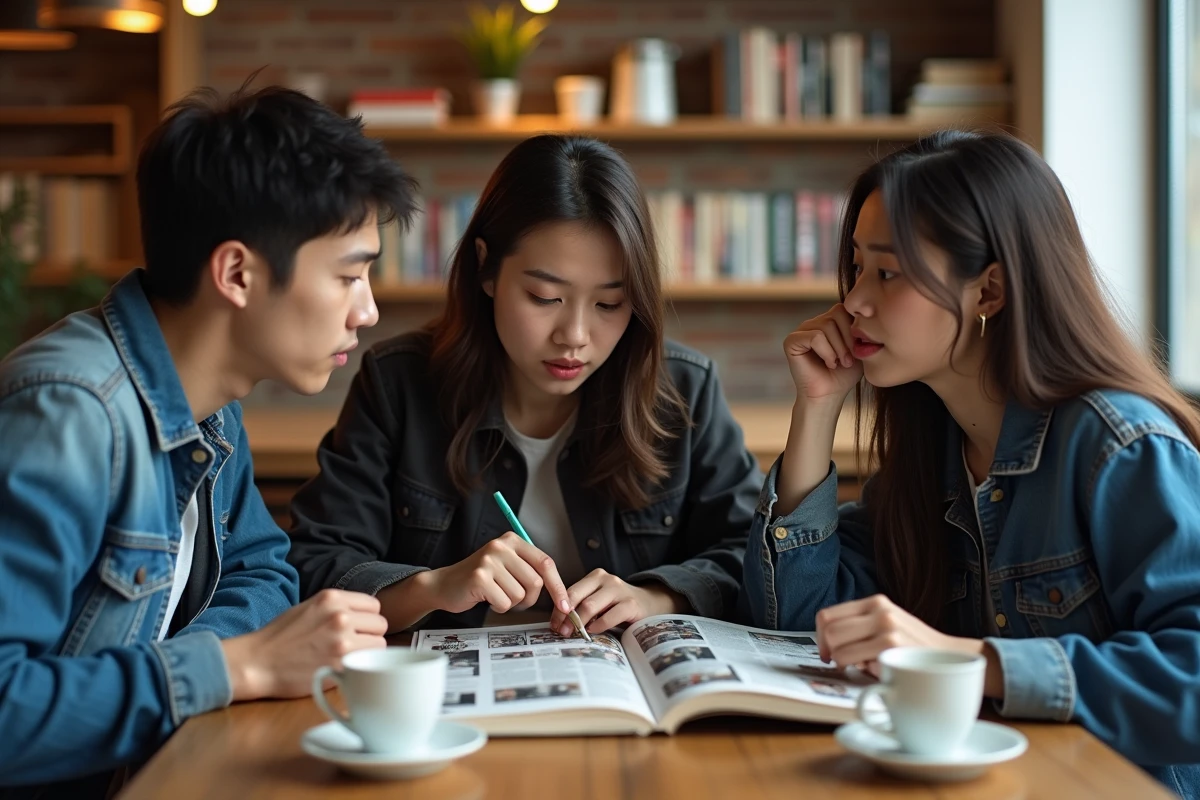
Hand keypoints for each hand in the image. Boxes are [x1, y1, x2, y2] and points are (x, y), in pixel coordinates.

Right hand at [221, 589, 387, 701]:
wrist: (256, 662)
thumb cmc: (280, 637)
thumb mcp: (309, 607)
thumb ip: (337, 607)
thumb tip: (363, 614)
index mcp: (332, 598)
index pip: (374, 605)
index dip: (367, 618)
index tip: (359, 628)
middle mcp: (340, 615)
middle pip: (380, 624)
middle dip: (370, 635)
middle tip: (354, 644)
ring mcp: (342, 640)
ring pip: (380, 644)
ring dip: (368, 651)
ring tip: (348, 656)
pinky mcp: (341, 665)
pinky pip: (368, 662)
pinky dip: (360, 666)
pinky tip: (344, 668)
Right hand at [422, 531, 571, 615]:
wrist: (444, 584)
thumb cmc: (480, 579)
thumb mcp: (507, 565)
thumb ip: (529, 569)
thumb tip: (560, 591)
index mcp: (512, 540)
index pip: (546, 563)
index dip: (557, 586)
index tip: (564, 604)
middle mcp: (501, 546)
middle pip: (535, 582)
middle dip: (529, 598)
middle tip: (514, 599)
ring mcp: (489, 561)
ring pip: (520, 594)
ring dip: (511, 603)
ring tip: (497, 595)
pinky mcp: (479, 578)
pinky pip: (504, 603)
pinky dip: (498, 608)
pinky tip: (487, 598)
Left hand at [550, 569, 686, 634]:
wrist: (652, 604)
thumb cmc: (619, 606)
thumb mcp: (601, 601)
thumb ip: (583, 606)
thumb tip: (560, 624)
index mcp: (595, 577)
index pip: (571, 591)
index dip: (559, 609)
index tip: (553, 625)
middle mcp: (607, 579)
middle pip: (577, 597)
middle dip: (566, 616)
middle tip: (560, 632)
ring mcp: (619, 590)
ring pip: (590, 605)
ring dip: (578, 622)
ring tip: (573, 634)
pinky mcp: (631, 604)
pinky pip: (609, 616)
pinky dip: (598, 626)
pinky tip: (593, 632)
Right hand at [784, 303, 862, 406]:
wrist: (829, 395)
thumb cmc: (844, 375)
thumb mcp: (859, 348)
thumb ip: (860, 329)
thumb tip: (865, 312)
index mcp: (830, 320)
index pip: (845, 308)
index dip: (855, 328)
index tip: (859, 350)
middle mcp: (815, 322)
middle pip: (836, 313)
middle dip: (848, 338)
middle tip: (850, 359)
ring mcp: (802, 330)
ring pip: (826, 325)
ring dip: (838, 347)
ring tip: (840, 363)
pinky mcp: (791, 341)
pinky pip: (814, 337)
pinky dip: (826, 352)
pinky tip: (829, 363)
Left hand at [815, 594, 1003, 696]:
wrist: (951, 658)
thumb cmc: (912, 646)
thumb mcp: (886, 624)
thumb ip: (860, 626)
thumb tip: (826, 641)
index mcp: (874, 602)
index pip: (827, 615)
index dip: (819, 636)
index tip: (826, 650)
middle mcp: (879, 611)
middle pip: (829, 631)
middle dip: (827, 652)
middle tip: (837, 663)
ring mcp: (886, 628)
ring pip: (838, 650)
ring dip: (843, 664)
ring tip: (859, 667)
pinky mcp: (892, 648)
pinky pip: (855, 663)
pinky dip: (860, 671)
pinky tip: (875, 671)